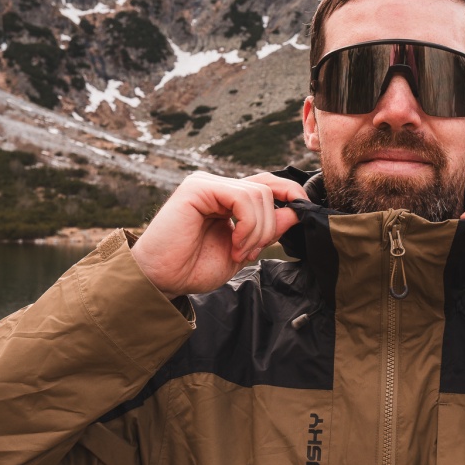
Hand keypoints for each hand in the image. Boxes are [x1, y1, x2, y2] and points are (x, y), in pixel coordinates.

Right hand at [130, 172, 307, 297]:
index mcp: (227, 199)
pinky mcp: (198, 187)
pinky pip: (242, 198)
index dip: (291, 195)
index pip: (268, 184)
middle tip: (250, 252)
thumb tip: (296, 211)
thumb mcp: (243, 249)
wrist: (162, 280)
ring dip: (258, 231)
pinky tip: (235, 244)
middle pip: (268, 190)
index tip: (302, 216)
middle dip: (270, 227)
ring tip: (238, 252)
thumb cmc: (193, 268)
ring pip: (259, 195)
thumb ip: (268, 230)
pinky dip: (248, 225)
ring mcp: (207, 184)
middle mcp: (218, 186)